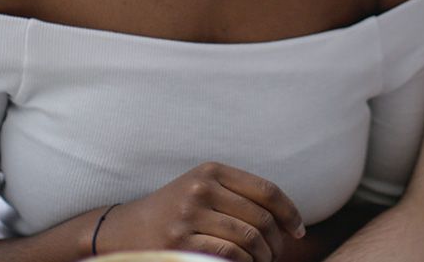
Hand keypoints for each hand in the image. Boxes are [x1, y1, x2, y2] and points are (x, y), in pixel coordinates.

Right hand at [99, 162, 307, 261]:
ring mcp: (189, 216)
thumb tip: (286, 218)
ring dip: (263, 257)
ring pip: (249, 238)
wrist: (124, 230)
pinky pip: (230, 254)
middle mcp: (201, 188)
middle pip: (262, 218)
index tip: (299, 231)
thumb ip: (239, 195)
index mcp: (211, 170)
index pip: (267, 190)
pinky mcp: (180, 242)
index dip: (290, 213)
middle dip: (276, 242)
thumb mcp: (203, 190)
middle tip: (275, 255)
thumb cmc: (173, 211)